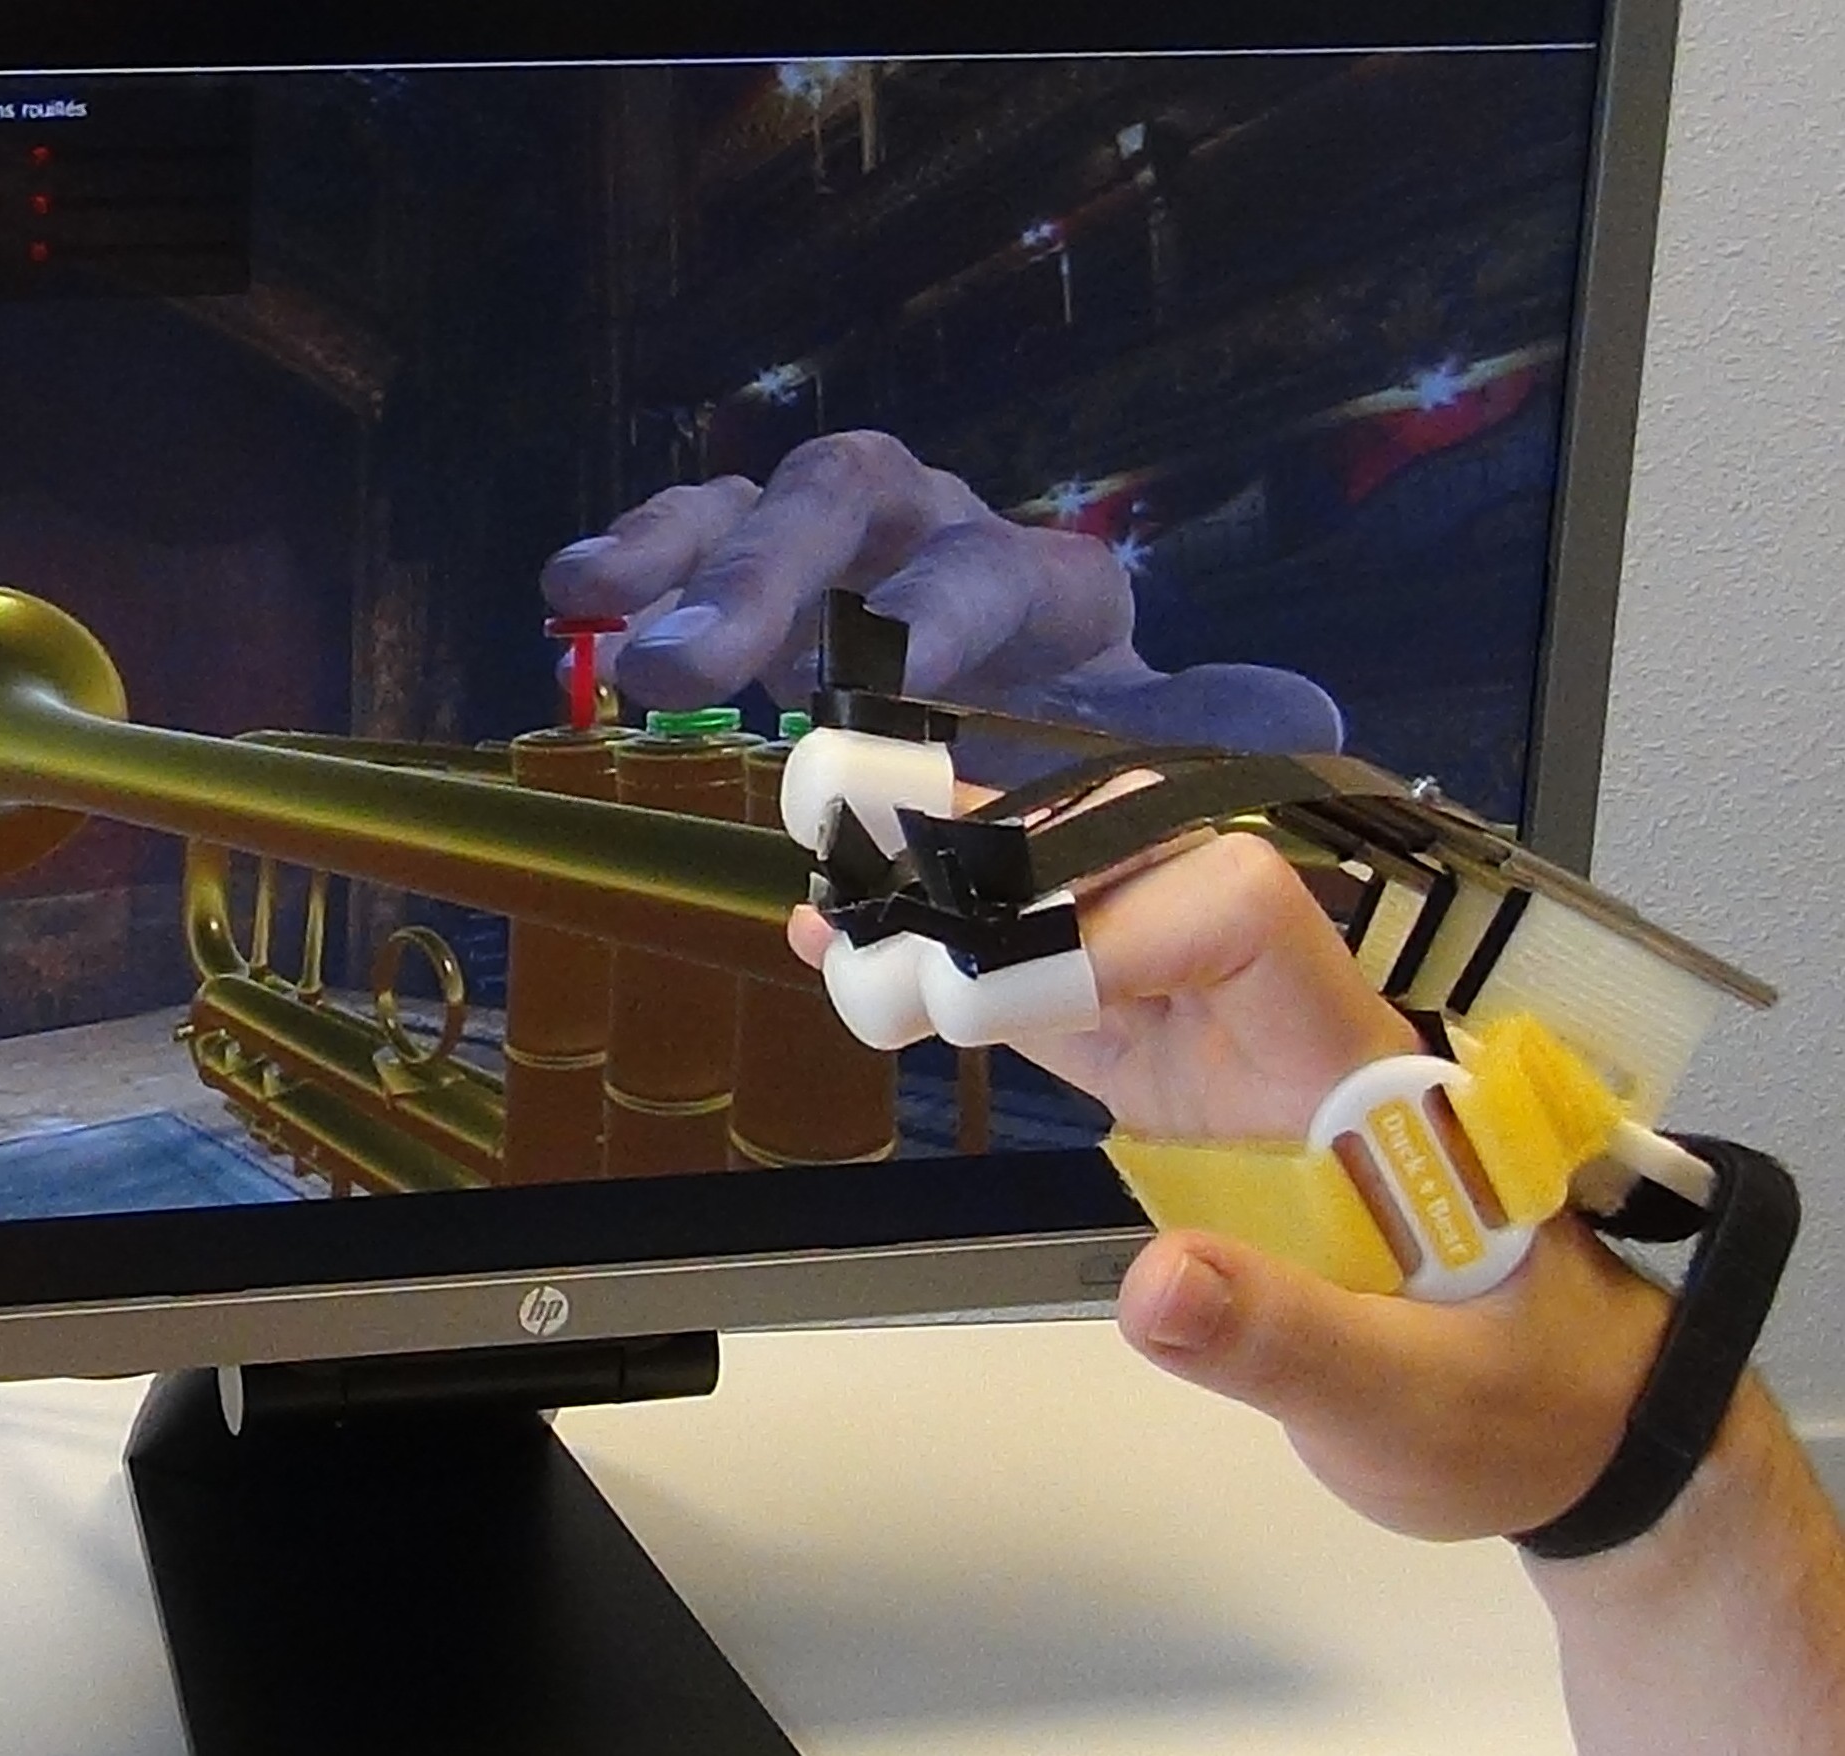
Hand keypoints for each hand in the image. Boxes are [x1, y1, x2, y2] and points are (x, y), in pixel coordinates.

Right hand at [541, 430, 1343, 753]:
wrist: (1058, 769)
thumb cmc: (1109, 771)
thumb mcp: (1179, 762)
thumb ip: (1222, 740)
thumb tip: (1299, 716)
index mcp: (1054, 585)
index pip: (992, 570)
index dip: (931, 619)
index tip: (873, 682)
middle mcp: (944, 537)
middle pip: (857, 500)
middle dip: (767, 575)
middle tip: (680, 666)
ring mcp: (848, 553)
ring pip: (763, 503)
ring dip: (683, 557)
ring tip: (602, 614)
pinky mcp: (771, 585)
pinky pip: (699, 542)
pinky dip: (640, 560)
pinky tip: (573, 591)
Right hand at [797, 830, 1669, 1539]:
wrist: (1547, 1411)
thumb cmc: (1512, 1400)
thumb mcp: (1413, 1397)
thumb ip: (1287, 1340)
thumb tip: (1154, 1288)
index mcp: (1352, 1064)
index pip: (1241, 915)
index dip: (1113, 919)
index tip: (991, 993)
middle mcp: (1278, 1023)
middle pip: (1147, 876)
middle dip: (1014, 861)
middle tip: (877, 860)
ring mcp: (1223, 1051)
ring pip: (1088, 926)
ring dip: (968, 902)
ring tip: (840, 887)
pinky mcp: (1180, 1094)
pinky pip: (1065, 1010)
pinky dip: (973, 987)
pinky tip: (877, 971)